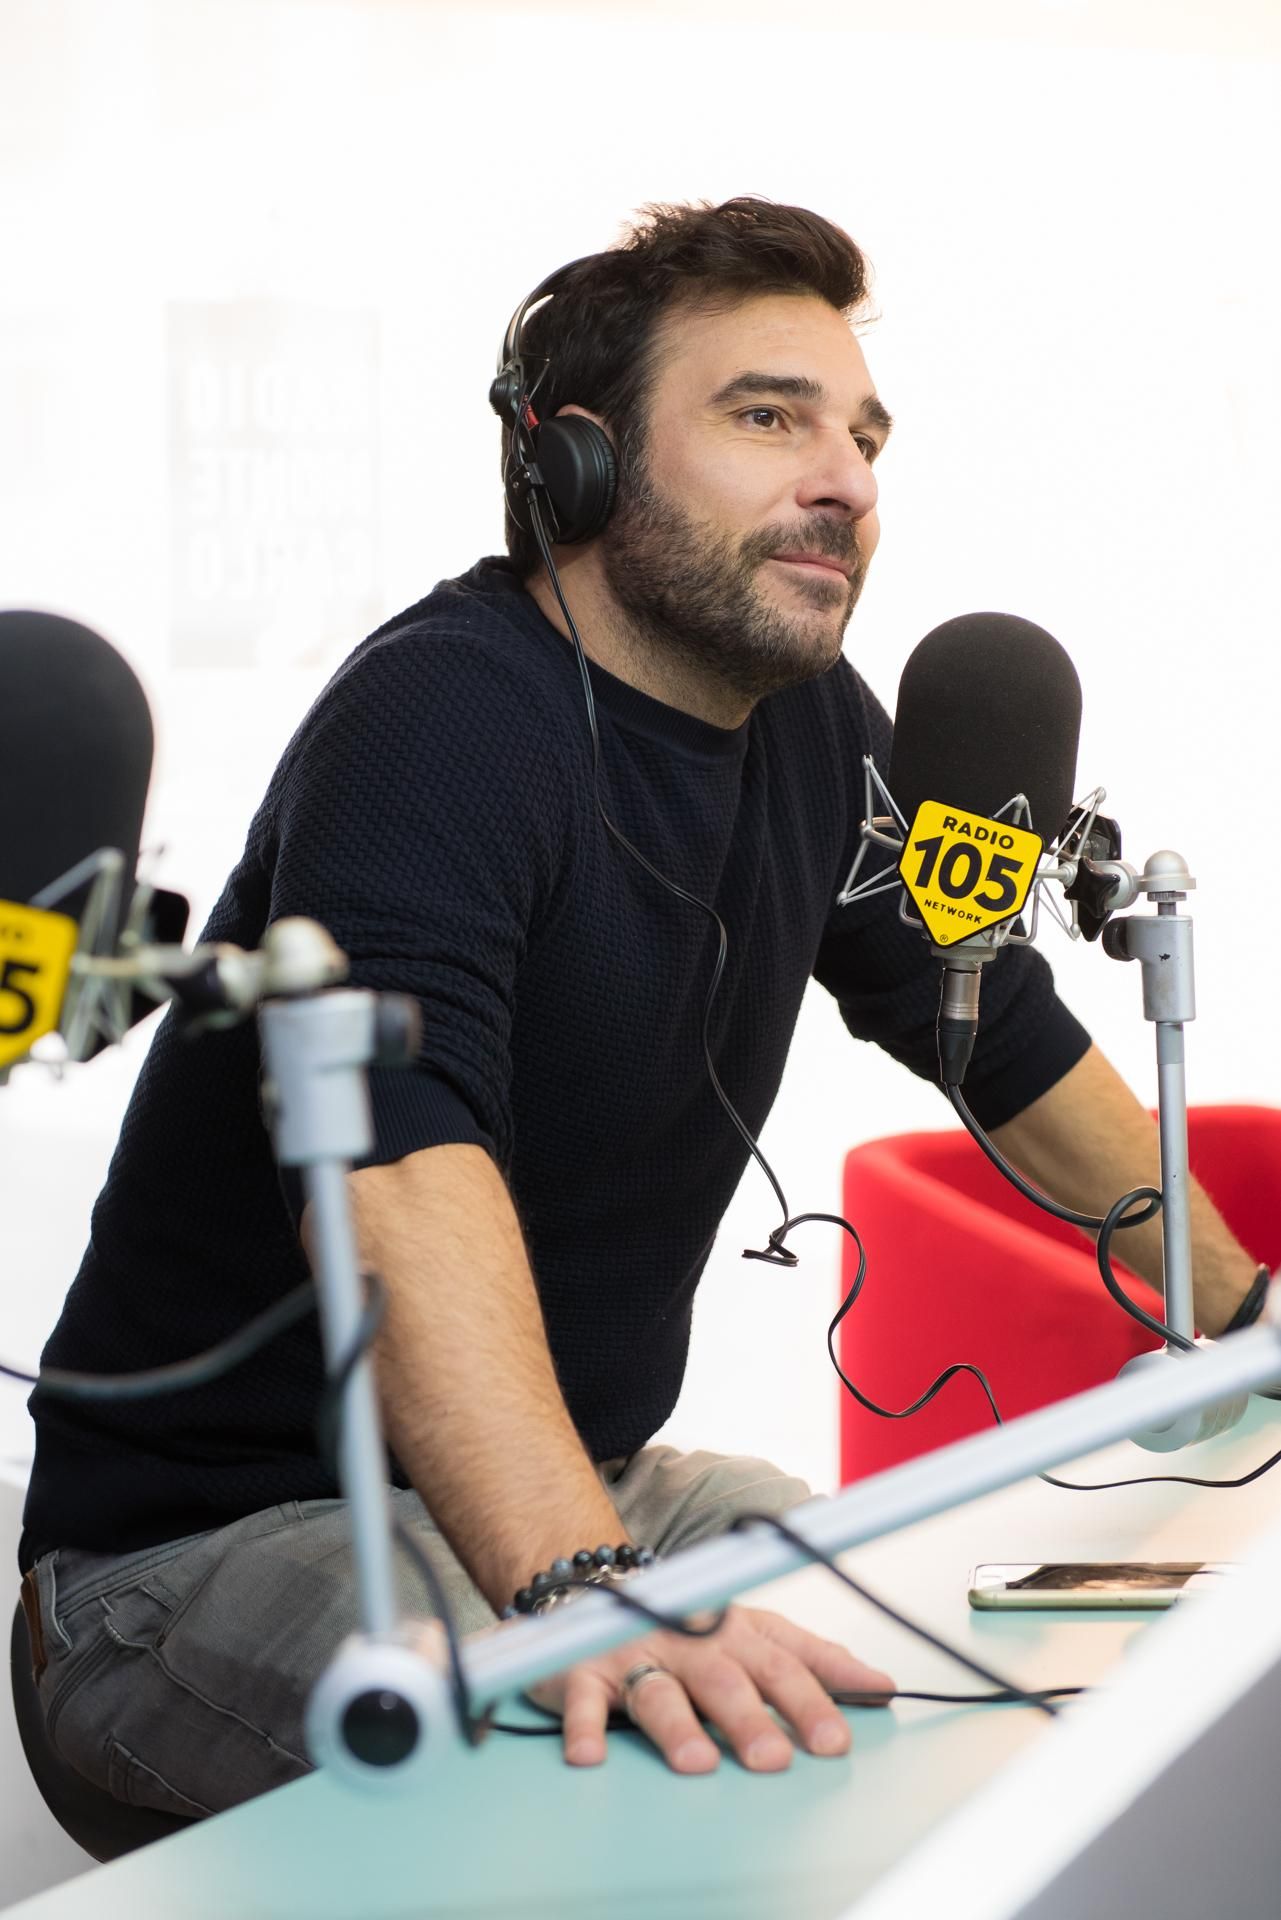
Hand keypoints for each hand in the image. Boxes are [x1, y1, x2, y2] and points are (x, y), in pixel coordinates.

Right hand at [526, 1603, 894, 1773]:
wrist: (601, 1597)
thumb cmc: (690, 1631)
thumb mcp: (755, 1637)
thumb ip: (814, 1660)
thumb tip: (882, 1685)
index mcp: (735, 1631)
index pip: (782, 1661)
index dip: (810, 1698)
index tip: (837, 1740)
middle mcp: (690, 1640)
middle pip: (724, 1679)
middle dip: (751, 1719)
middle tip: (774, 1759)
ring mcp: (637, 1653)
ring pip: (660, 1692)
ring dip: (678, 1727)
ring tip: (698, 1763)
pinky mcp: (585, 1672)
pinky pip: (583, 1700)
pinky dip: (583, 1726)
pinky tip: (590, 1755)